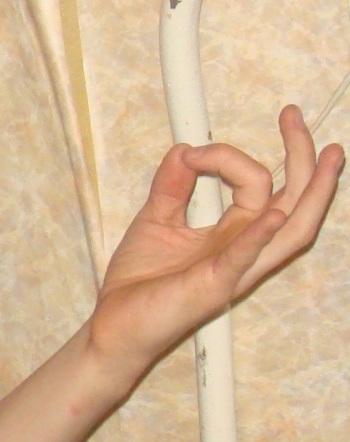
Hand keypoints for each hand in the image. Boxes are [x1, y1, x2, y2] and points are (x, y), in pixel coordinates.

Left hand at [91, 106, 342, 383]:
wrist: (115, 324)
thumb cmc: (140, 283)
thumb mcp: (156, 220)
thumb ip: (172, 186)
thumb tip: (183, 149)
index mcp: (234, 233)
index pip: (256, 184)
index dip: (226, 156)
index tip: (192, 153)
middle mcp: (245, 249)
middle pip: (293, 201)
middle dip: (299, 156)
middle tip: (293, 117)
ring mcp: (236, 269)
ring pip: (291, 232)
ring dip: (311, 193)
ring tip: (326, 158)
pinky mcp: (215, 286)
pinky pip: (245, 259)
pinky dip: (260, 235)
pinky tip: (276, 214)